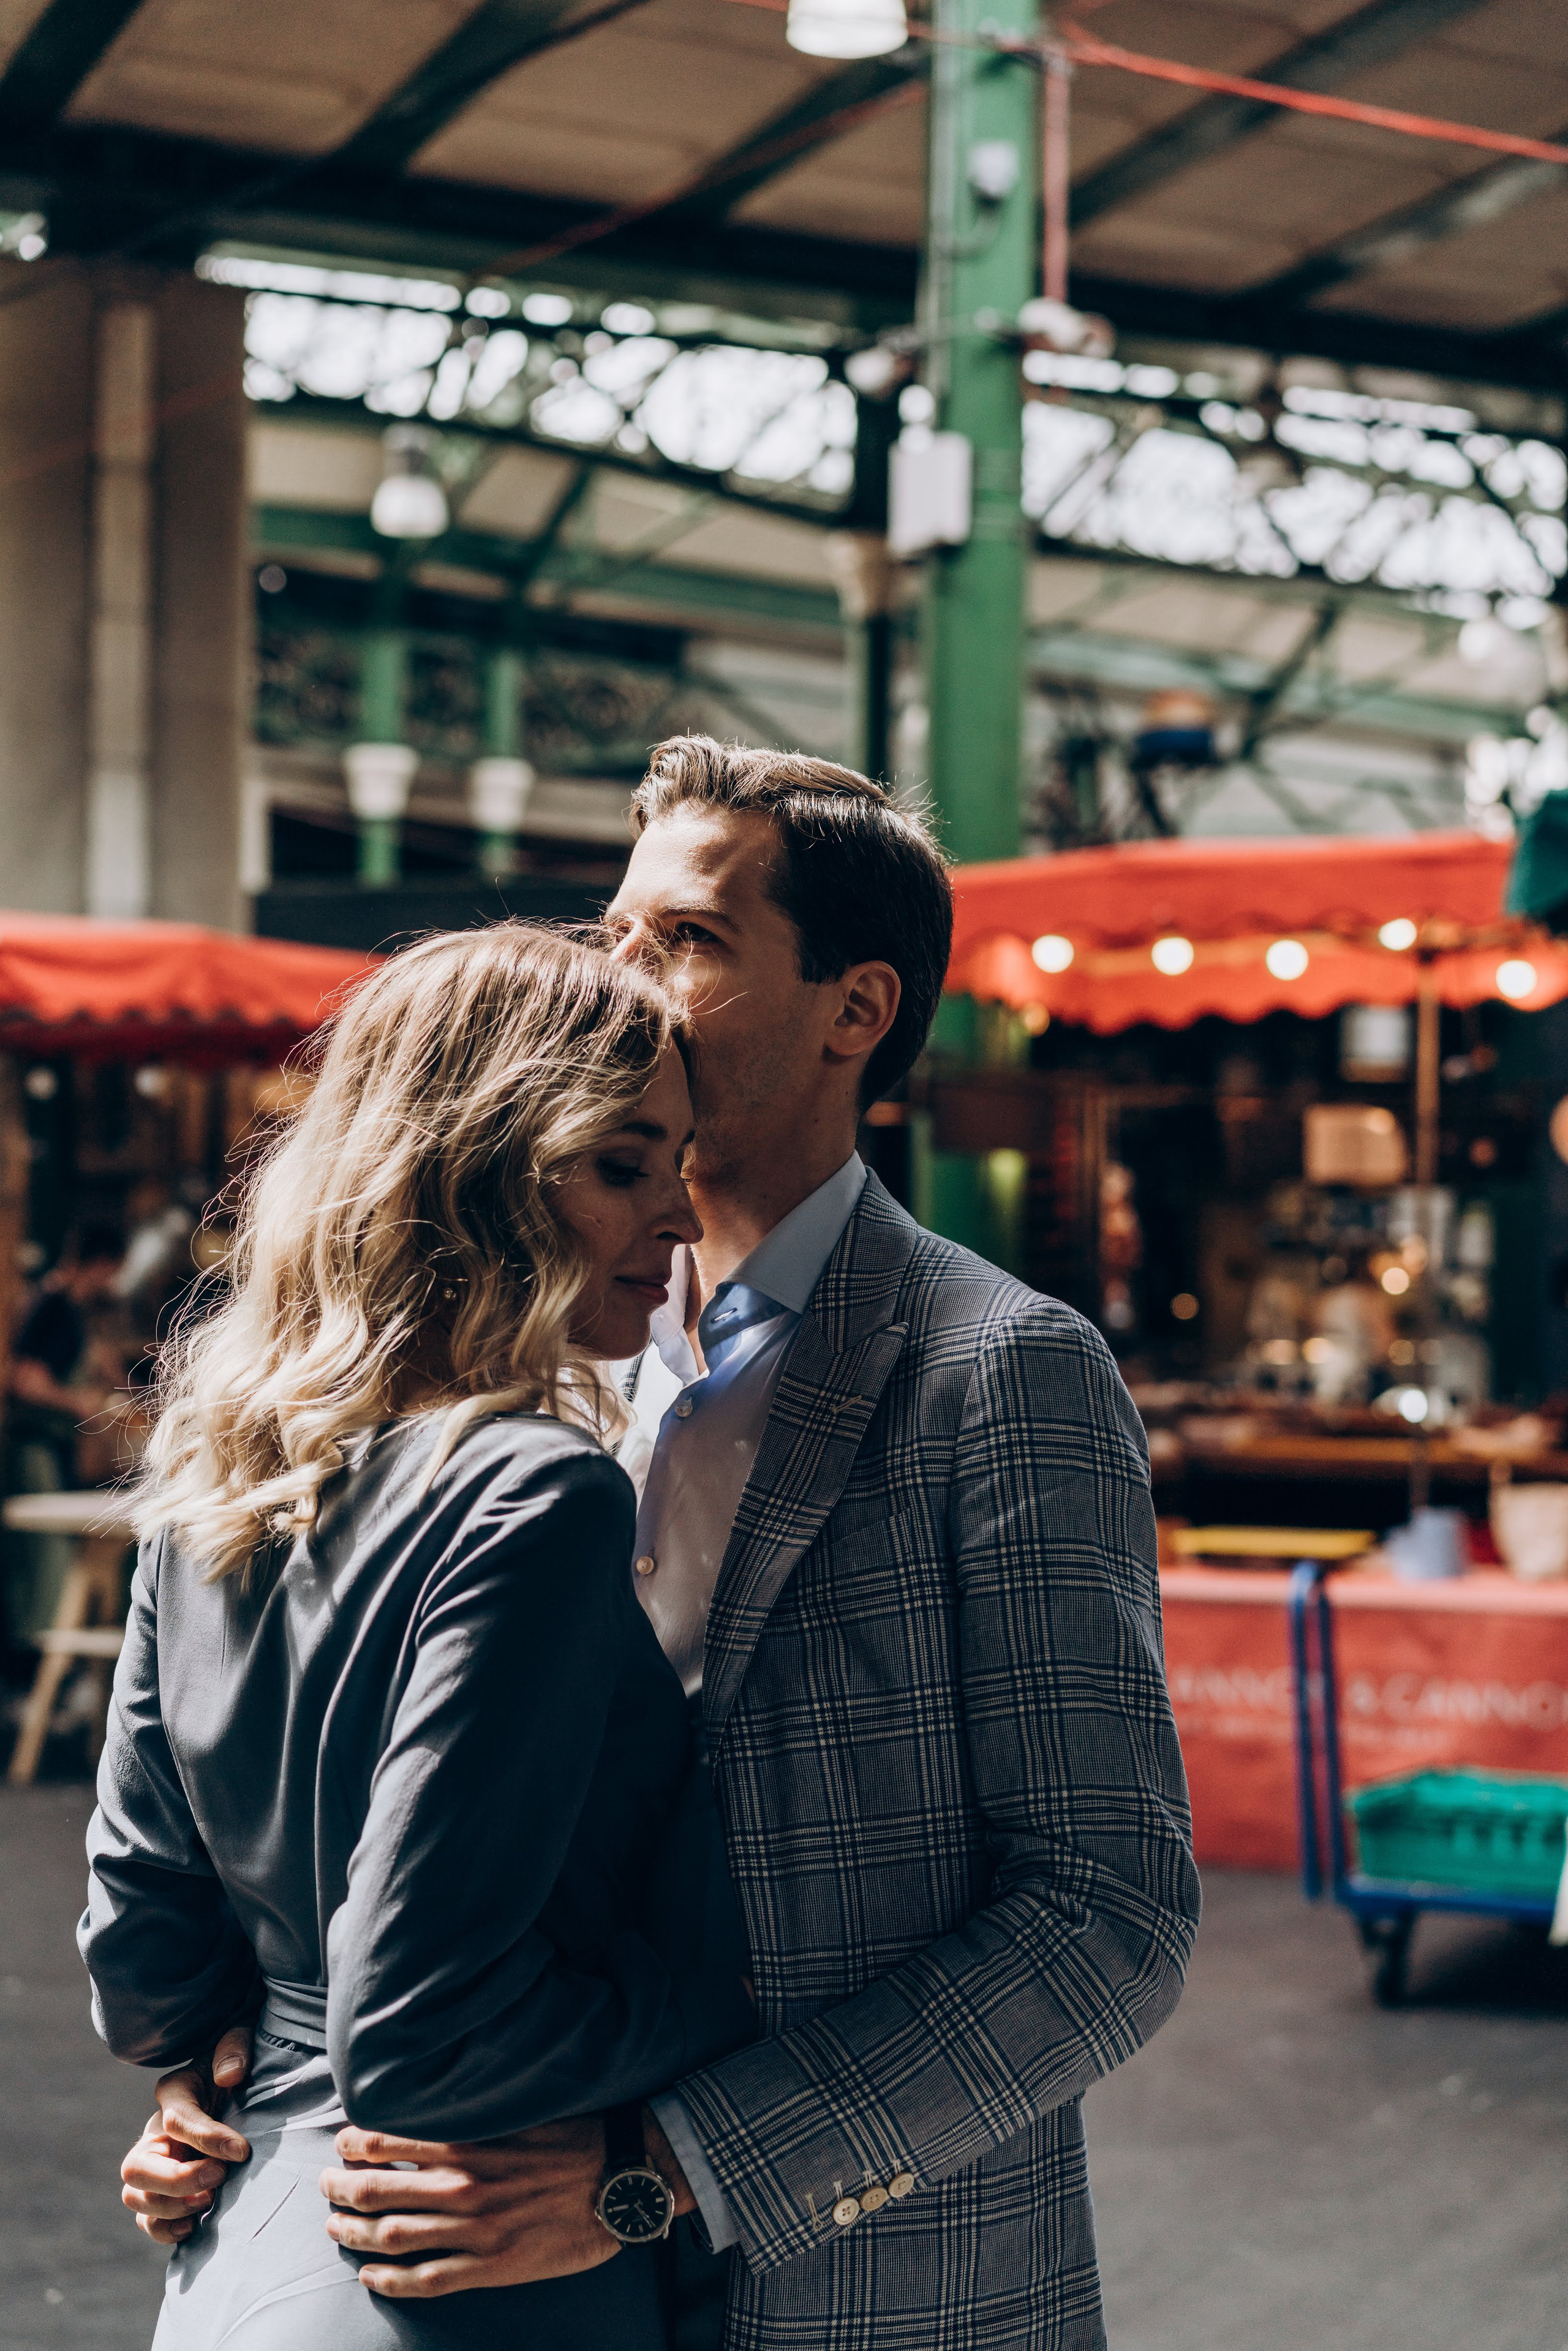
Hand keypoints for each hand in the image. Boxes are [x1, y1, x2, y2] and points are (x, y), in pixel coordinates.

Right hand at [120, 2025, 253, 2243]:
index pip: (176, 2120)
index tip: (242, 2150)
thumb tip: (228, 2076)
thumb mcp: (240, 2038)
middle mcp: (155, 2132)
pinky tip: (195, 2225)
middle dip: (177, 2180)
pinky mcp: (164, 2190)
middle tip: (220, 2178)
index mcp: (174, 2092)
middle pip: (136, 2166)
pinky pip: (146, 2220)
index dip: (207, 2138)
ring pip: (135, 2197)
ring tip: (211, 2200)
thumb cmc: (241, 2060)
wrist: (246, 2085)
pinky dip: (164, 2230)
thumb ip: (234, 2049)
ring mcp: (155, 2164)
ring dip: (171, 2207)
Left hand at [320, 2109, 694, 2299]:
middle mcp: (462, 2186)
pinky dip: (390, 2281)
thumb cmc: (573, 2137)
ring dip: (355, 2234)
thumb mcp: (519, 2108)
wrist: (620, 2177)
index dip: (354, 2145)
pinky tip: (372, 2277)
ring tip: (337, 2229)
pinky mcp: (490, 2266)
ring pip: (393, 2237)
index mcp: (467, 2143)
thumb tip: (435, 2103)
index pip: (388, 2142)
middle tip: (327, 2188)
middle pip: (377, 2192)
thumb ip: (473, 2111)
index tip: (342, 2145)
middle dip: (342, 2191)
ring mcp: (473, 2231)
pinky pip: (426, 2280)